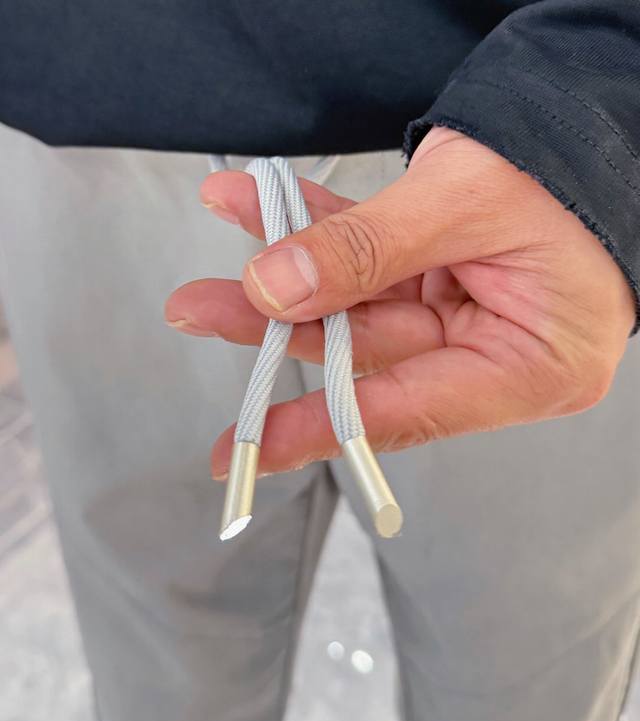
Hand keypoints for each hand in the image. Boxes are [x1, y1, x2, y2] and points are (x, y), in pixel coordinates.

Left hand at [166, 128, 635, 478]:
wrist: (591, 120)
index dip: (320, 426)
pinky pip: (367, 262)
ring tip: (216, 259)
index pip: (408, 411)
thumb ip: (368, 250)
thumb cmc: (565, 165)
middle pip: (369, 356)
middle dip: (280, 327)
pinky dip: (316, 235)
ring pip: (358, 308)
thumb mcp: (465, 201)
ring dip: (284, 277)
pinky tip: (259, 209)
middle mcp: (492, 353)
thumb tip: (274, 288)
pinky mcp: (439, 282)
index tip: (248, 448)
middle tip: (201, 311)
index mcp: (528, 367)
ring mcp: (464, 317)